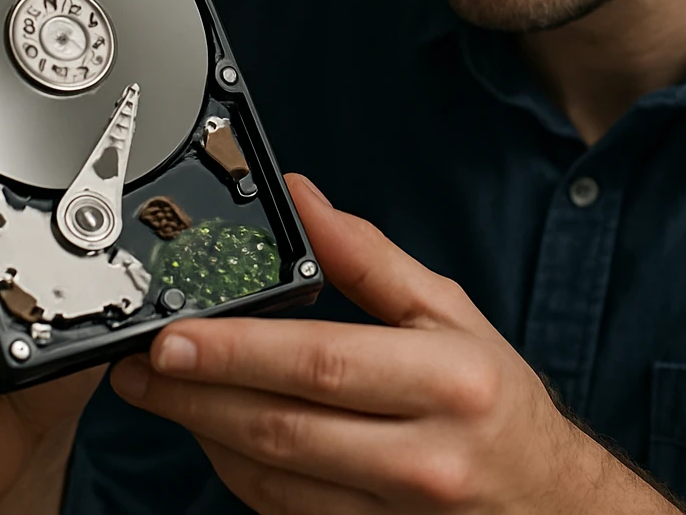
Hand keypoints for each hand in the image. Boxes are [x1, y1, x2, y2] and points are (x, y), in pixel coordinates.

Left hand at [108, 175, 681, 513]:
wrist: (547, 502)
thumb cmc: (494, 402)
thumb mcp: (449, 312)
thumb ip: (369, 258)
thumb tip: (302, 201)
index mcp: (445, 381)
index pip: (321, 364)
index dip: (236, 352)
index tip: (173, 337)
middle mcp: (423, 457)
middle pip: (281, 428)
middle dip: (193, 397)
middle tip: (139, 367)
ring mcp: (395, 514)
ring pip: (272, 481)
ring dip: (205, 437)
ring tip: (162, 396)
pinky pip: (283, 514)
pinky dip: (239, 474)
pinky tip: (217, 436)